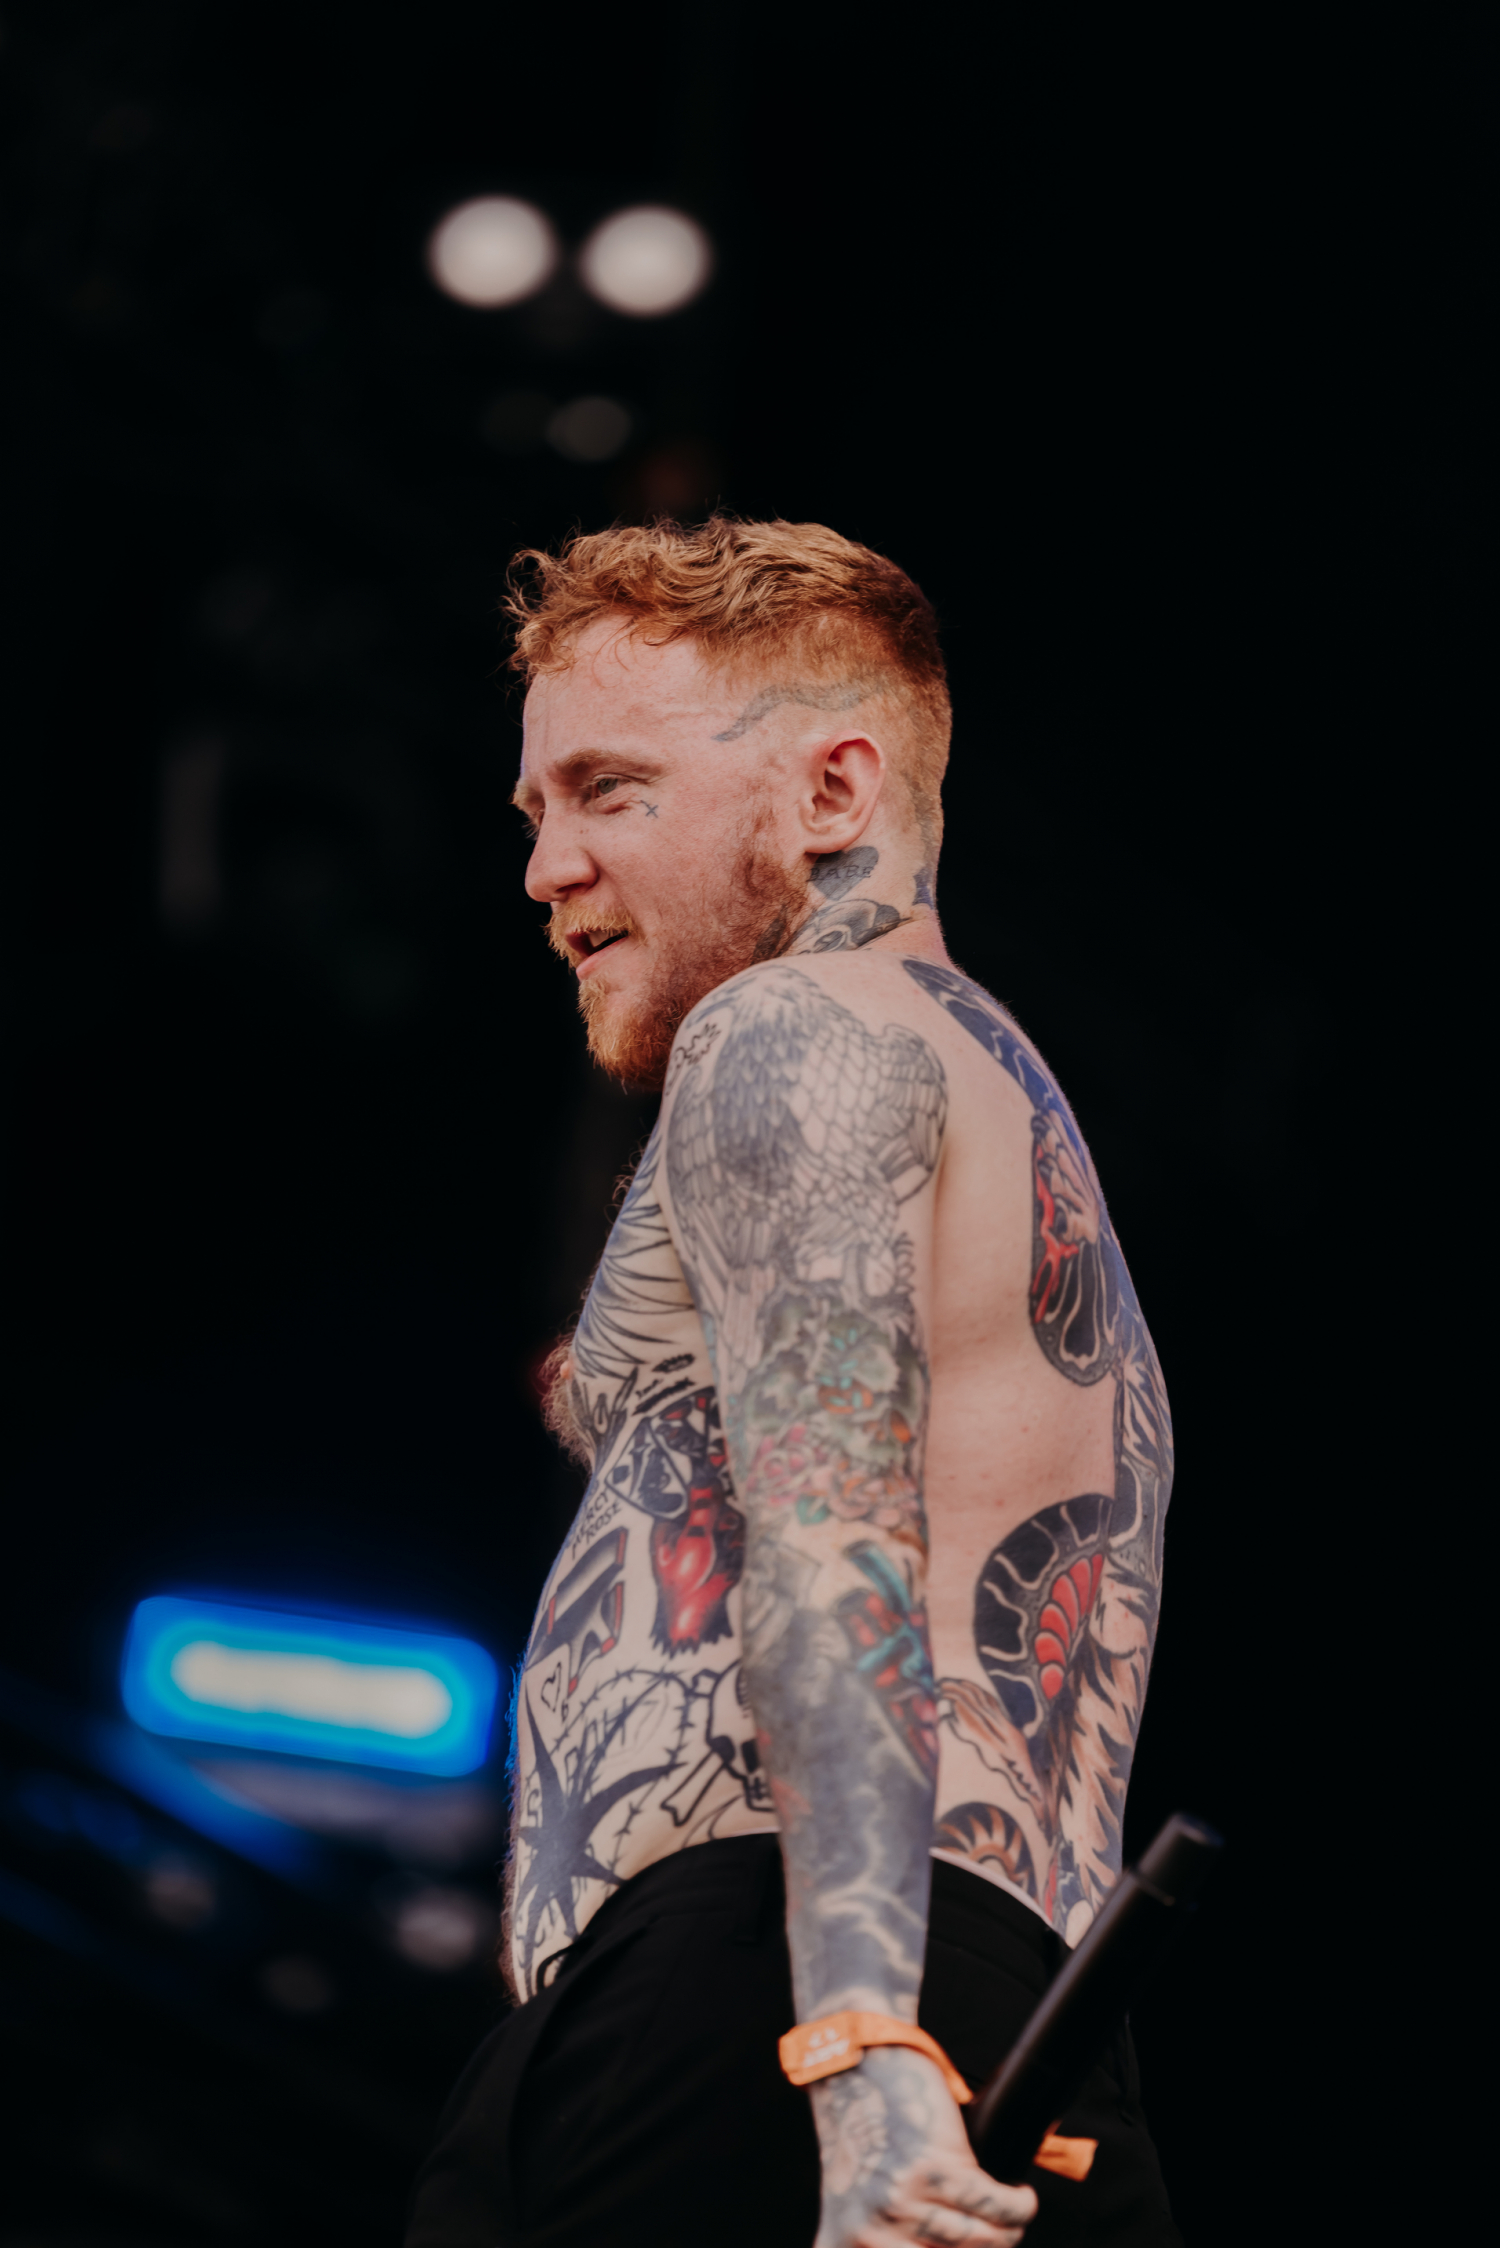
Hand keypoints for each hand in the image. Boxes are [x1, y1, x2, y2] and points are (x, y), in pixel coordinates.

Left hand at [809, 2046, 1037, 2246]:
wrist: (855, 2073)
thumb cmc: (863, 2140)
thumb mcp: (856, 2207)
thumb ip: (887, 2242)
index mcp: (846, 2246)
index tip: (973, 2245)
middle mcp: (870, 2236)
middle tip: (999, 2235)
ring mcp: (900, 2203)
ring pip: (984, 2240)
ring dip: (1008, 2232)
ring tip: (1012, 2218)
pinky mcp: (934, 2168)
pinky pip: (996, 2204)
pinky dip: (1018, 2206)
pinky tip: (1021, 2197)